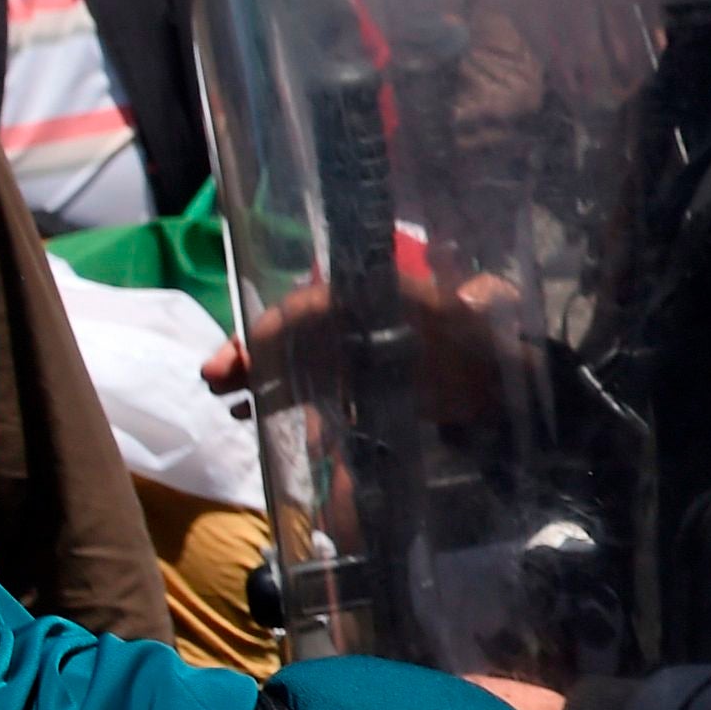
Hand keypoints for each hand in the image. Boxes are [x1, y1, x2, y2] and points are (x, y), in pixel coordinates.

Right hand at [217, 264, 534, 427]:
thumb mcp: (484, 317)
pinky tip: (247, 416)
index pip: (320, 302)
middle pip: (291, 332)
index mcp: (377, 297)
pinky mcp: (345, 389)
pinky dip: (272, 400)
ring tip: (220, 395)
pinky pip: (300, 391)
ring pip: (286, 361)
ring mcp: (345, 356)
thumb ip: (484, 302)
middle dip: (252, 349)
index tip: (257, 342)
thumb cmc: (485, 342)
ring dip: (251, 375)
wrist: (494, 385)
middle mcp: (352, 321)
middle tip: (215, 375)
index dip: (286, 320)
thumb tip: (477, 293)